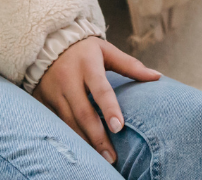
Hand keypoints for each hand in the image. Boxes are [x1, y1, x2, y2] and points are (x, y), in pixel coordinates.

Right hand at [34, 37, 159, 163]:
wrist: (49, 43)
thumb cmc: (85, 49)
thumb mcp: (107, 50)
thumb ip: (131, 65)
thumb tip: (157, 76)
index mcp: (88, 64)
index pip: (101, 89)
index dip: (109, 108)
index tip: (119, 127)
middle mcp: (69, 79)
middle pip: (83, 112)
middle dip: (97, 136)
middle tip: (112, 156)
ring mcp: (54, 91)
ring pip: (69, 122)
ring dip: (84, 142)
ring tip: (100, 158)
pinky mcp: (44, 100)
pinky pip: (57, 123)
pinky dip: (70, 137)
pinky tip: (82, 150)